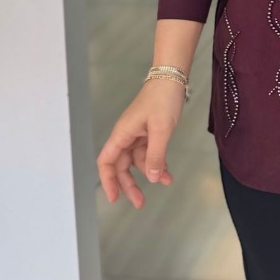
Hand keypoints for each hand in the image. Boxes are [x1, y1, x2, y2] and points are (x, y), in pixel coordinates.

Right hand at [96, 79, 186, 208]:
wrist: (173, 77)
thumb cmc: (163, 98)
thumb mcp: (161, 129)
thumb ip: (156, 155)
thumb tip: (153, 178)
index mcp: (122, 133)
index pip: (107, 162)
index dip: (108, 181)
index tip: (114, 197)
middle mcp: (127, 134)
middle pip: (121, 165)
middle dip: (129, 184)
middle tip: (139, 202)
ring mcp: (138, 133)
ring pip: (137, 160)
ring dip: (149, 173)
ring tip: (165, 183)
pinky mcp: (150, 131)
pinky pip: (150, 152)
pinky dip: (158, 162)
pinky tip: (169, 173)